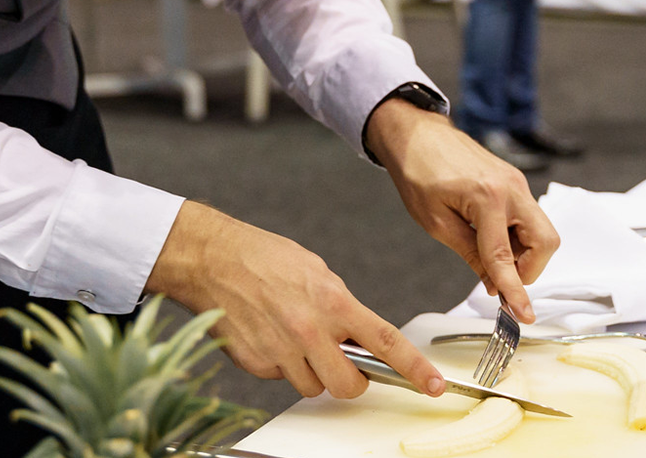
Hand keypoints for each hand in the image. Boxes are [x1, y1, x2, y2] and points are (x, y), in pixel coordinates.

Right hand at [145, 202, 444, 399]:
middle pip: (348, 385)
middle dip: (351, 380)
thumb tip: (355, 332)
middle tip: (342, 362)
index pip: (386, 342)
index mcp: (334, 302)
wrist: (211, 260)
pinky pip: (281, 378)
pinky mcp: (256, 363)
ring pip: (312, 387)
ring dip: (311, 372)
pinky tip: (269, 335)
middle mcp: (310, 331)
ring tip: (294, 338)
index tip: (434, 385)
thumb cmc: (263, 258)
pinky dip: (280, 365)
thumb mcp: (315, 271)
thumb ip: (340, 305)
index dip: (414, 368)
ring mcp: (281, 350)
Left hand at [366, 98, 558, 323]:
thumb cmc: (418, 172)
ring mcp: (517, 183)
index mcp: (488, 198)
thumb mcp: (435, 221)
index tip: (523, 315)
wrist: (417, 133)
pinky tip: (490, 239)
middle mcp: (512, 189)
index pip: (506, 257)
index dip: (515, 291)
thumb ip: (470, 253)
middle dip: (529, 269)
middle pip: (546, 242)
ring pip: (542, 232)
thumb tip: (493, 283)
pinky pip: (529, 218)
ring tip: (489, 257)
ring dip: (523, 254)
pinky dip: (517, 238)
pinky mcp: (514, 182)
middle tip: (500, 279)